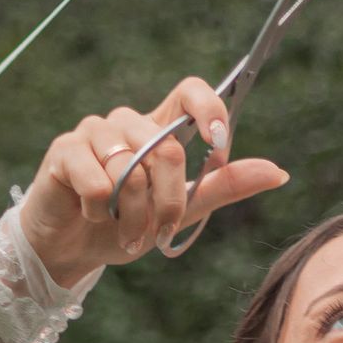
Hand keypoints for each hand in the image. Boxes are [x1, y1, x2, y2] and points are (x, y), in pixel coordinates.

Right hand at [18, 74, 287, 284]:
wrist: (74, 250)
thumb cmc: (127, 226)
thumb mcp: (183, 211)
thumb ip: (224, 187)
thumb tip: (278, 172)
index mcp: (159, 129)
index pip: (190, 92)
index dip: (209, 109)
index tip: (219, 145)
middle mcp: (127, 123)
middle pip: (167, 148)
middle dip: (170, 202)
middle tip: (160, 233)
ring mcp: (94, 132)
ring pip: (132, 169)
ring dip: (135, 215)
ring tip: (127, 234)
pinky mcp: (64, 151)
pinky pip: (98, 183)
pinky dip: (102, 212)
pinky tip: (93, 215)